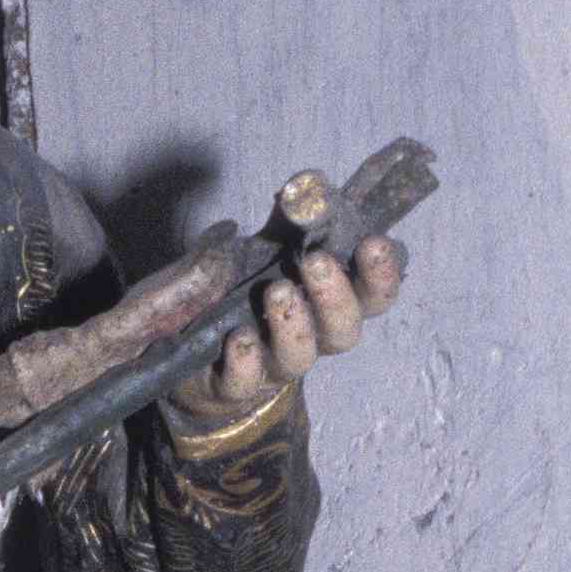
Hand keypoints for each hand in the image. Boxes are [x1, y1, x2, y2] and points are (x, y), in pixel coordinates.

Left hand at [162, 215, 404, 434]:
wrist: (189, 352)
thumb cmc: (241, 293)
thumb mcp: (264, 249)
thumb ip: (288, 221)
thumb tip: (306, 184)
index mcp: (326, 304)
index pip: (371, 296)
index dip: (380, 275)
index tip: (374, 244)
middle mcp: (309, 339)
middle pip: (343, 331)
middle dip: (335, 295)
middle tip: (316, 262)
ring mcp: (271, 366)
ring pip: (298, 357)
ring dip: (292, 323)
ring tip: (276, 291)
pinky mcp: (232, 387)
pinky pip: (244, 383)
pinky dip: (244, 361)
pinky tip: (239, 337)